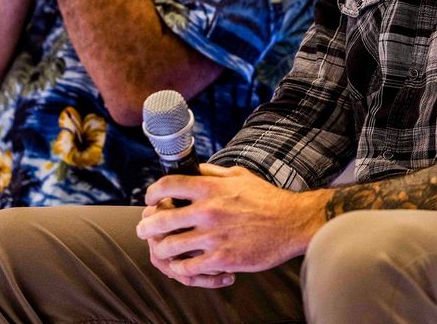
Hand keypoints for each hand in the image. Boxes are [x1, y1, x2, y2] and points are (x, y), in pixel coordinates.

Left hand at [135, 165, 325, 288]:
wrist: (293, 223)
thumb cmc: (267, 198)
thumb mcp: (239, 175)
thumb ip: (213, 173)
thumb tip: (193, 169)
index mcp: (211, 188)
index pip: (168, 186)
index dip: (152, 193)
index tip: (149, 199)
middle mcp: (208, 211)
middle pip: (161, 218)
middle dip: (146, 225)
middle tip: (143, 230)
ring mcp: (214, 237)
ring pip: (170, 245)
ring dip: (160, 248)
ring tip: (159, 249)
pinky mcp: (223, 259)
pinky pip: (189, 267)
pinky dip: (180, 268)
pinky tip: (180, 266)